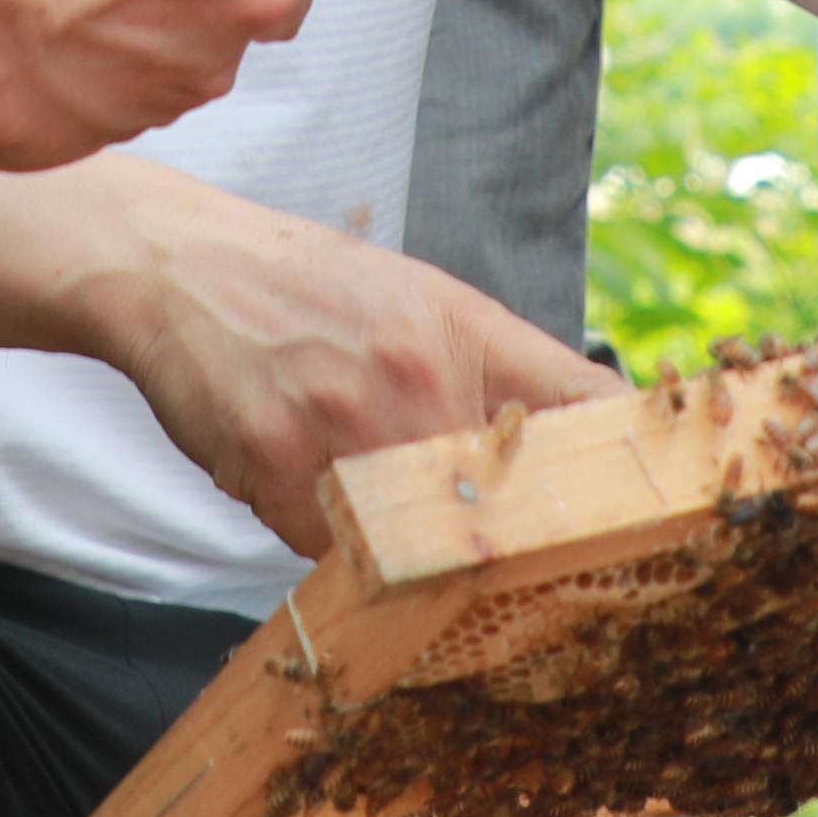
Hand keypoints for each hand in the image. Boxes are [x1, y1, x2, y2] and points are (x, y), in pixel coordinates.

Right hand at [83, 185, 615, 555]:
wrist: (179, 269)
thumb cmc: (305, 290)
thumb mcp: (422, 303)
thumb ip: (501, 370)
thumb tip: (592, 434)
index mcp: (465, 330)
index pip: (581, 406)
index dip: (618, 466)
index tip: (638, 515)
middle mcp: (416, 374)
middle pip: (495, 503)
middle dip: (482, 528)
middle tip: (460, 535)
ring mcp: (345, 421)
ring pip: (407, 536)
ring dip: (389, 535)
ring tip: (344, 477)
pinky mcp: (276, 463)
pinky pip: (327, 547)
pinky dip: (317, 534)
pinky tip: (290, 474)